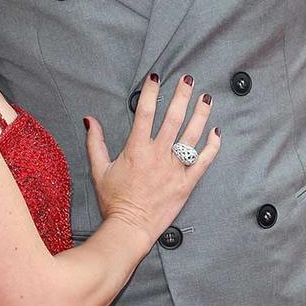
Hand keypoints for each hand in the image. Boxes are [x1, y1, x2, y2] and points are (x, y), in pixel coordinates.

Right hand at [85, 74, 219, 245]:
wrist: (130, 228)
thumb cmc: (113, 201)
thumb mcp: (99, 170)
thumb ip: (95, 142)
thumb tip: (90, 120)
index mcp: (136, 149)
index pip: (145, 112)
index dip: (151, 92)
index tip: (155, 77)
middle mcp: (158, 155)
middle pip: (174, 118)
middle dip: (182, 95)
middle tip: (188, 80)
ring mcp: (175, 169)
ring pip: (192, 135)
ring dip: (201, 114)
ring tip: (206, 99)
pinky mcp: (187, 183)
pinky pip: (204, 161)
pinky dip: (212, 146)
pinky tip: (216, 132)